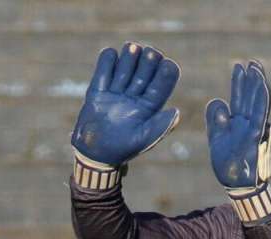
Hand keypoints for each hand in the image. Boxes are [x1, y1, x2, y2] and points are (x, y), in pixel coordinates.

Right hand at [72, 42, 180, 169]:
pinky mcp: (100, 88)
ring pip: (128, 60)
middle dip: (149, 58)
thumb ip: (159, 127)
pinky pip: (105, 64)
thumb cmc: (121, 149)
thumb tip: (176, 112)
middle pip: (147, 66)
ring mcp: (118, 90)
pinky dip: (108, 58)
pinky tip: (110, 61)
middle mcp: (136, 95)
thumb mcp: (142, 140)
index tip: (167, 63)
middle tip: (148, 55)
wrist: (93, 152)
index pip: (163, 81)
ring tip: (130, 56)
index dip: (167, 70)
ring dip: (130, 54)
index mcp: (150, 106)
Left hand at [205, 60, 270, 189]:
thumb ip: (216, 122)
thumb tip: (217, 101)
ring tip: (256, 68)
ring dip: (257, 85)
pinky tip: (261, 86)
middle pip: (248, 98)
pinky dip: (260, 100)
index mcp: (238, 125)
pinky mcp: (255, 136)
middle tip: (252, 62)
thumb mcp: (217, 140)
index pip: (239, 100)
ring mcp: (252, 129)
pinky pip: (259, 114)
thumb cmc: (228, 166)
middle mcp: (247, 124)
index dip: (239, 84)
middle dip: (250, 80)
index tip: (239, 67)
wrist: (237, 185)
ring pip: (256, 103)